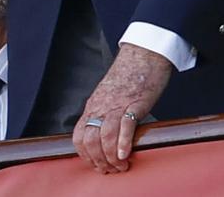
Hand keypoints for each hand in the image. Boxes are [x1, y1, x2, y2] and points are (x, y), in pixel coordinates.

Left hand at [73, 43, 170, 172]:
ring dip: (110, 157)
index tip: (96, 164)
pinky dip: (122, 143)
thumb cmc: (130, 76)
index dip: (85, 155)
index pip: (78, 136)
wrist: (144, 54)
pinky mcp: (134, 103)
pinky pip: (124, 126)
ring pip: (104, 136)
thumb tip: (106, 134)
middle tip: (110, 169)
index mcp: (94, 106)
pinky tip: (124, 154)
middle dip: (98, 160)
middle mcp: (101, 106)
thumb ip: (105, 113)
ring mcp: (117, 105)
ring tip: (120, 166)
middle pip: (89, 140)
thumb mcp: (109, 95)